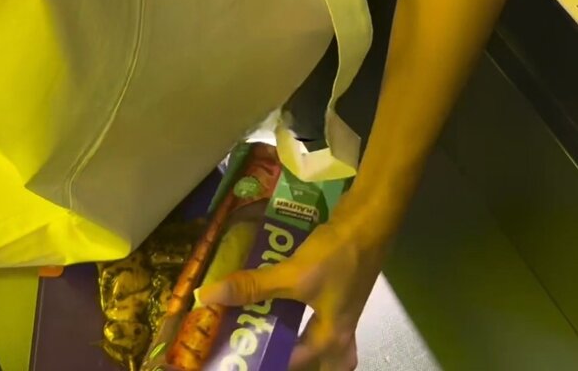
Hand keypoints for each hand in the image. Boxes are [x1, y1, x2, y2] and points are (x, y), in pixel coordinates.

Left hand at [198, 215, 387, 369]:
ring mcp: (344, 310)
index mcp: (330, 338)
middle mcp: (340, 331)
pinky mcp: (342, 290)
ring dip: (302, 341)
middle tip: (263, 347)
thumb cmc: (337, 255)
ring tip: (274, 331)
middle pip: (322, 363)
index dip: (265, 358)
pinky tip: (288, 299)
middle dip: (296, 360)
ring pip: (324, 342)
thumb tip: (208, 297)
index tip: (239, 352)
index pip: (294, 362)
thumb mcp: (293, 274)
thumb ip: (253, 286)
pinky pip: (321, 315)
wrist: (369, 221)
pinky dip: (303, 314)